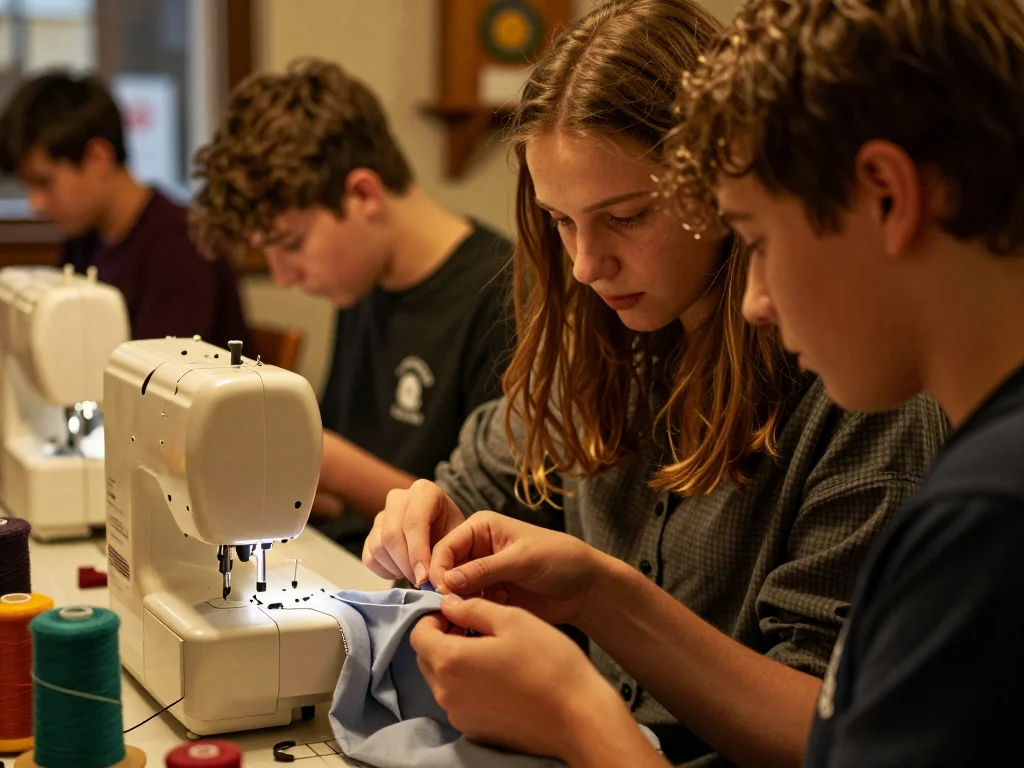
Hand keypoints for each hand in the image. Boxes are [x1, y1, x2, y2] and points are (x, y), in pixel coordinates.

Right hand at [362, 479, 465, 584]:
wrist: (445, 533)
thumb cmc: (455, 534)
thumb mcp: (460, 540)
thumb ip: (449, 556)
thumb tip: (432, 580)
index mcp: (424, 491)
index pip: (413, 522)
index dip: (417, 553)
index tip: (425, 577)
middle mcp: (399, 498)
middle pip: (391, 535)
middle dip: (406, 565)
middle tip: (421, 582)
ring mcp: (382, 514)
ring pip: (378, 547)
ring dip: (397, 569)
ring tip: (416, 574)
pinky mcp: (371, 533)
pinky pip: (369, 557)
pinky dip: (385, 571)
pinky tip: (403, 572)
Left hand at [410, 595, 626, 762]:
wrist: (578, 717)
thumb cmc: (548, 663)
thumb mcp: (512, 620)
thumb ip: (473, 608)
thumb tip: (448, 603)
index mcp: (450, 661)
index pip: (418, 634)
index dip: (434, 617)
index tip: (458, 612)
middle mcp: (446, 694)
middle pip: (427, 658)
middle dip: (442, 638)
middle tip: (474, 628)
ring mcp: (459, 716)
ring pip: (442, 680)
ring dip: (456, 662)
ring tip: (491, 651)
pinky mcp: (475, 731)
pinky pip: (459, 701)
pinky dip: (469, 685)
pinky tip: (500, 677)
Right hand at [429, 511, 603, 626]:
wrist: (583, 588)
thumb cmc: (559, 559)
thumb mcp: (522, 560)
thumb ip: (484, 569)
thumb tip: (446, 581)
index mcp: (481, 528)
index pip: (446, 547)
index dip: (439, 569)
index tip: (441, 592)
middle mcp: (476, 549)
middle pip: (445, 570)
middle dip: (446, 590)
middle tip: (452, 610)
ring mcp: (481, 574)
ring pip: (454, 591)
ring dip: (459, 605)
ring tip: (471, 616)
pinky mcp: (489, 596)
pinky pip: (469, 606)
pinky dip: (472, 614)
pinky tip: (487, 618)